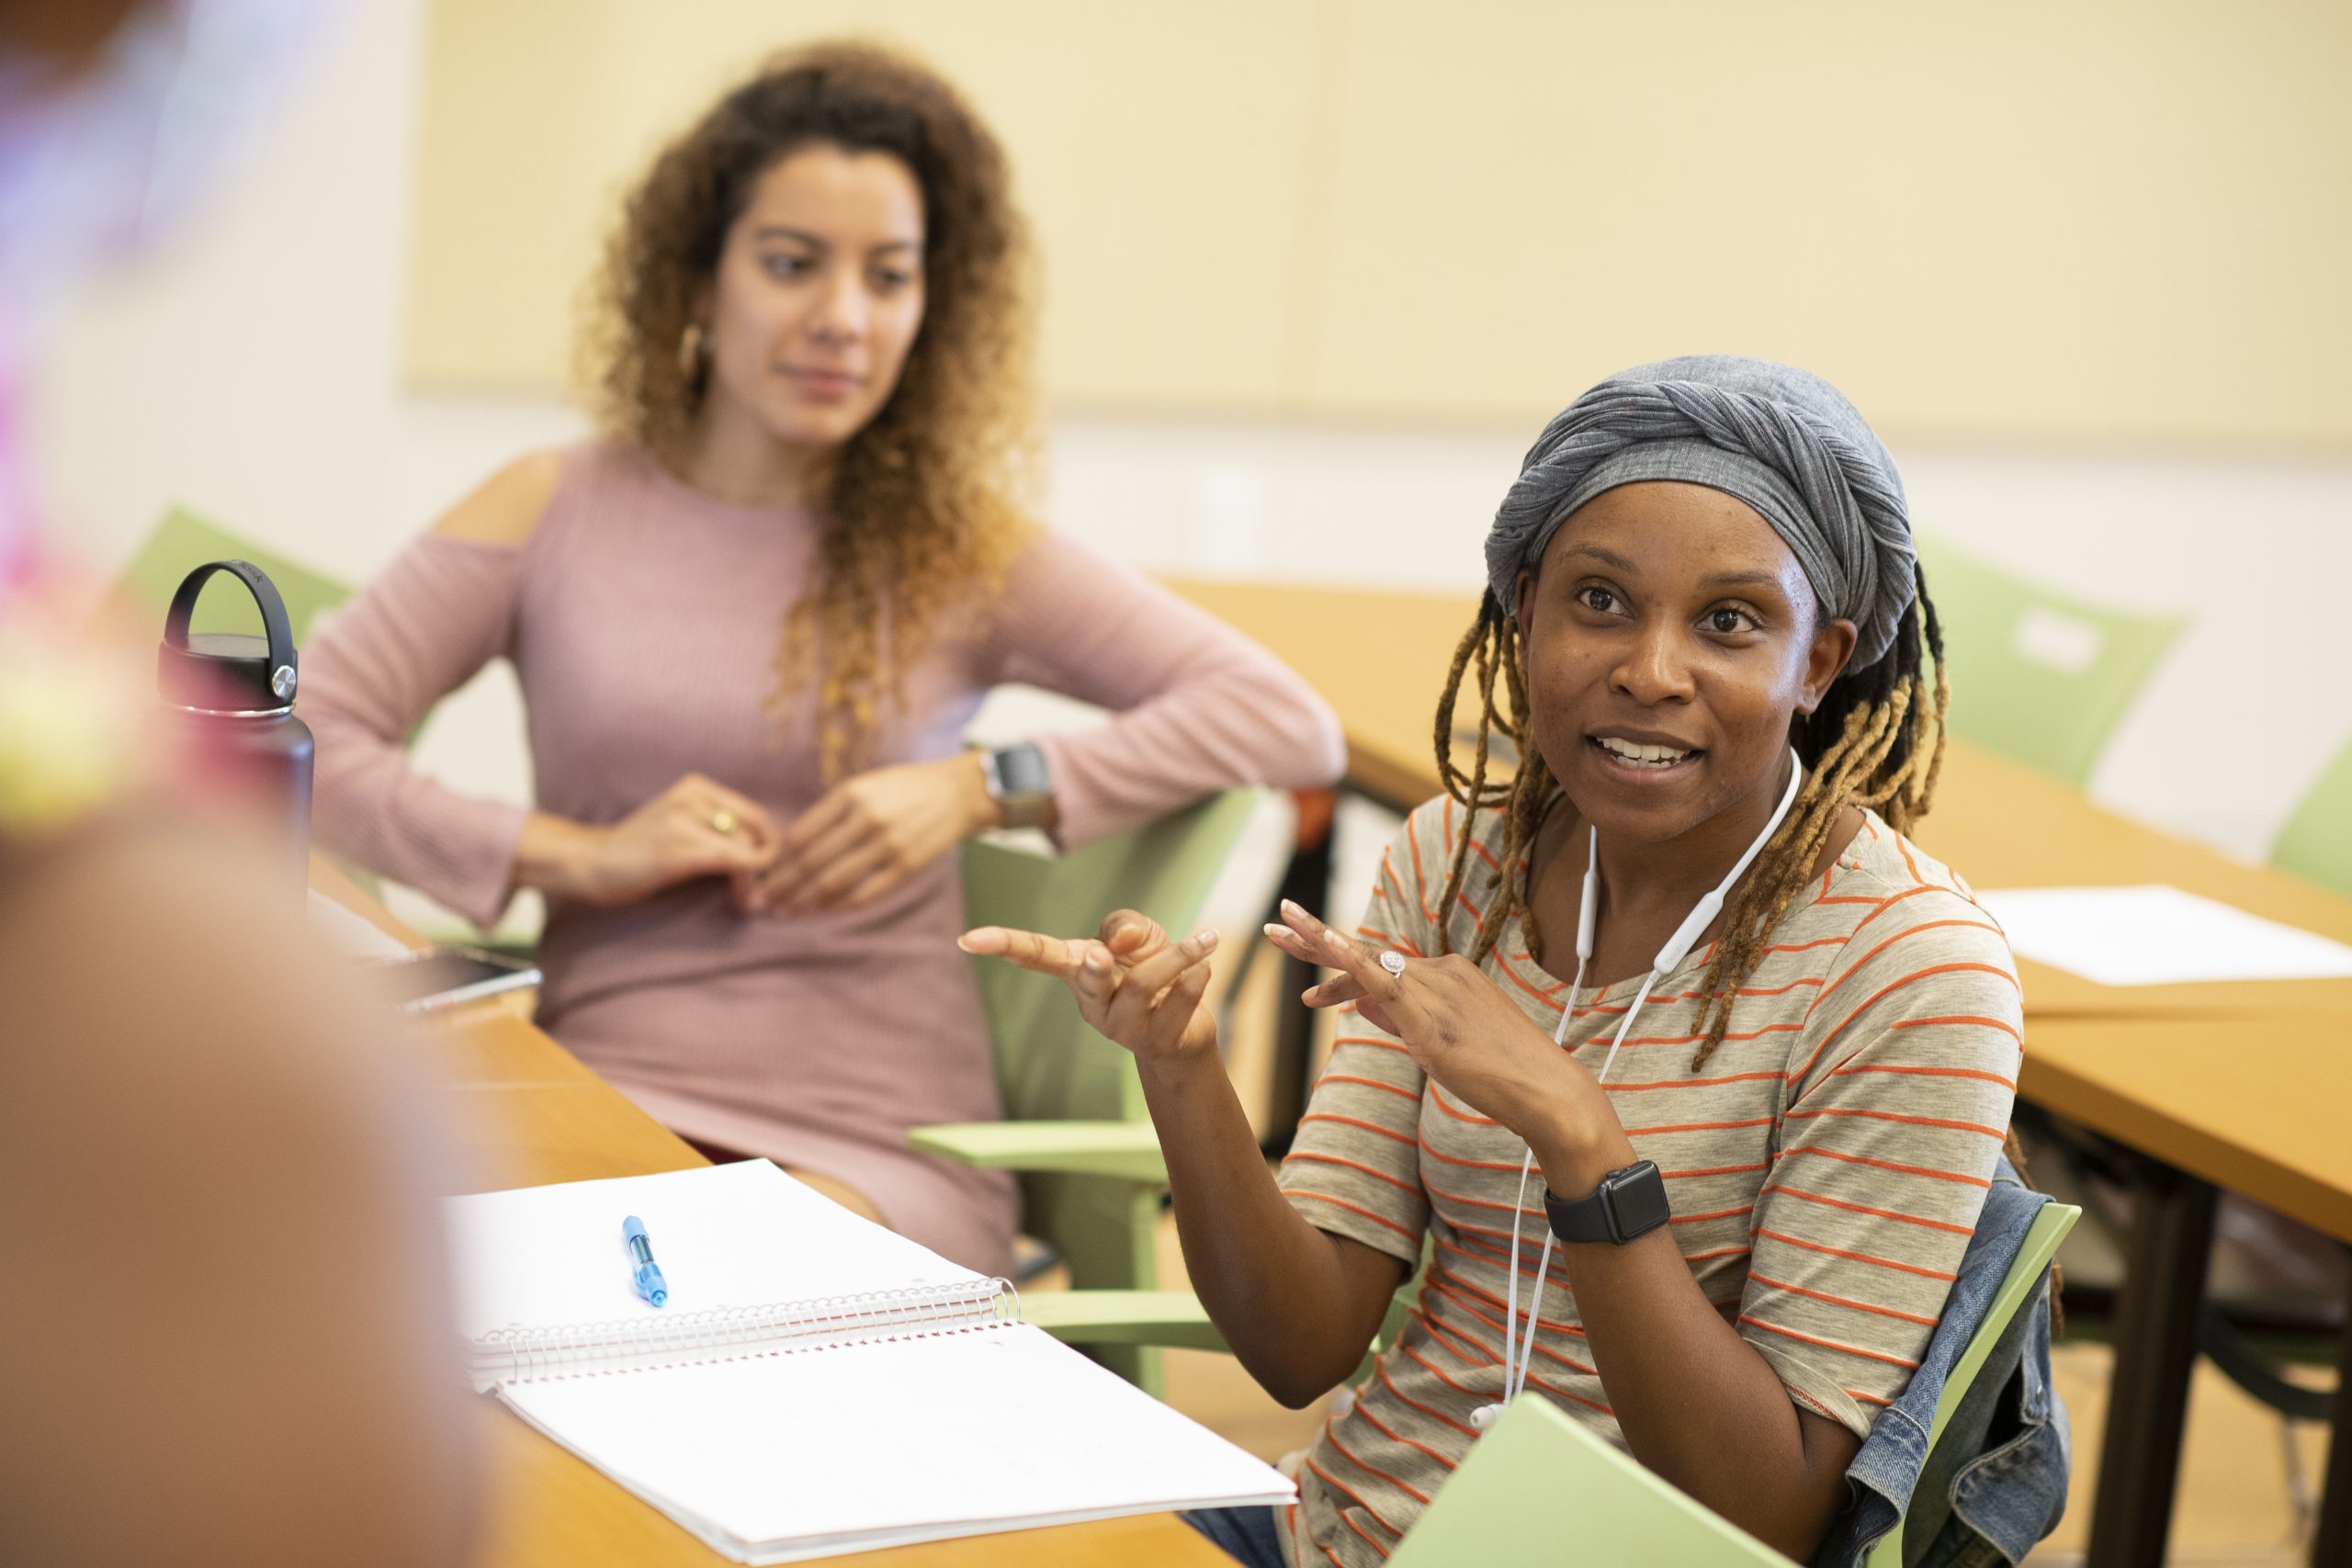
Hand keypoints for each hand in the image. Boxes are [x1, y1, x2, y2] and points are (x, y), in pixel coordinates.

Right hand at [527, 773, 777, 906]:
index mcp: (696, 786)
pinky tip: (741, 901)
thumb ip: (718, 827)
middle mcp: (692, 795)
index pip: (755, 814)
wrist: (591, 862)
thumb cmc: (640, 852)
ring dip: (755, 879)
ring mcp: (684, 819)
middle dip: (764, 865)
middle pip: (755, 831)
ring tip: (747, 901)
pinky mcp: (679, 848)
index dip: (767, 846)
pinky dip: (745, 883)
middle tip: (758, 894)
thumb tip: (768, 850)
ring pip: (747, 848)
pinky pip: (733, 862)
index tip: (761, 873)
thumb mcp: (681, 825)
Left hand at [737, 754, 995, 914]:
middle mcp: (866, 819)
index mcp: (850, 794)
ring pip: (834, 882)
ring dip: (804, 901)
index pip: (801, 835)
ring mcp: (887, 845)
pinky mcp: (906, 866)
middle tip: (762, 902)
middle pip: (811, 862)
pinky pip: (865, 893)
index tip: (762, 875)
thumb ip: (832, 812)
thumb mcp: (865, 785)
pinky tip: (823, 910)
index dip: (778, 861)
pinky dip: (840, 905)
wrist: (959, 793)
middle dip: (782, 886)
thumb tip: (793, 847)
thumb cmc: (905, 788)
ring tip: (785, 912)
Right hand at [959, 910, 1222, 1066]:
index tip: (968, 939)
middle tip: (1102, 953)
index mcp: (1077, 970)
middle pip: (1089, 980)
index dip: (1002, 945)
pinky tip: (1207, 965)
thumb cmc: (1151, 970)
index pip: (1035, 956)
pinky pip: (1177, 1004)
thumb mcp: (1137, 934)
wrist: (1187, 1029)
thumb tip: (1116, 942)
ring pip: (1142, 988)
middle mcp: (1093, 1002)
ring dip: (1176, 959)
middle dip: (1096, 966)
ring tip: (1206, 939)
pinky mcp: (1157, 1041)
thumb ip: (1124, 925)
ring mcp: (1123, 1027)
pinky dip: (1196, 977)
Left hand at [1264, 899, 1610, 1159]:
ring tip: (1276, 934)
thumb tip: (1359, 1006)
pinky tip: (1321, 945)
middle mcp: (1441, 973)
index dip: (1341, 970)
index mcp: (1449, 976)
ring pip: (1366, 964)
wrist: (1546, 1090)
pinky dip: (1347, 961)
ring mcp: (1437, 990)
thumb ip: (1399, 1020)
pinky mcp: (1430, 1016)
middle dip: (1317, 940)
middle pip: (1368, 954)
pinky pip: (1381, 981)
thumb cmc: (1504, 1074)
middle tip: (1275, 925)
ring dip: (1317, 949)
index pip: (1383, 966)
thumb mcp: (1441, 1044)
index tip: (1311, 984)